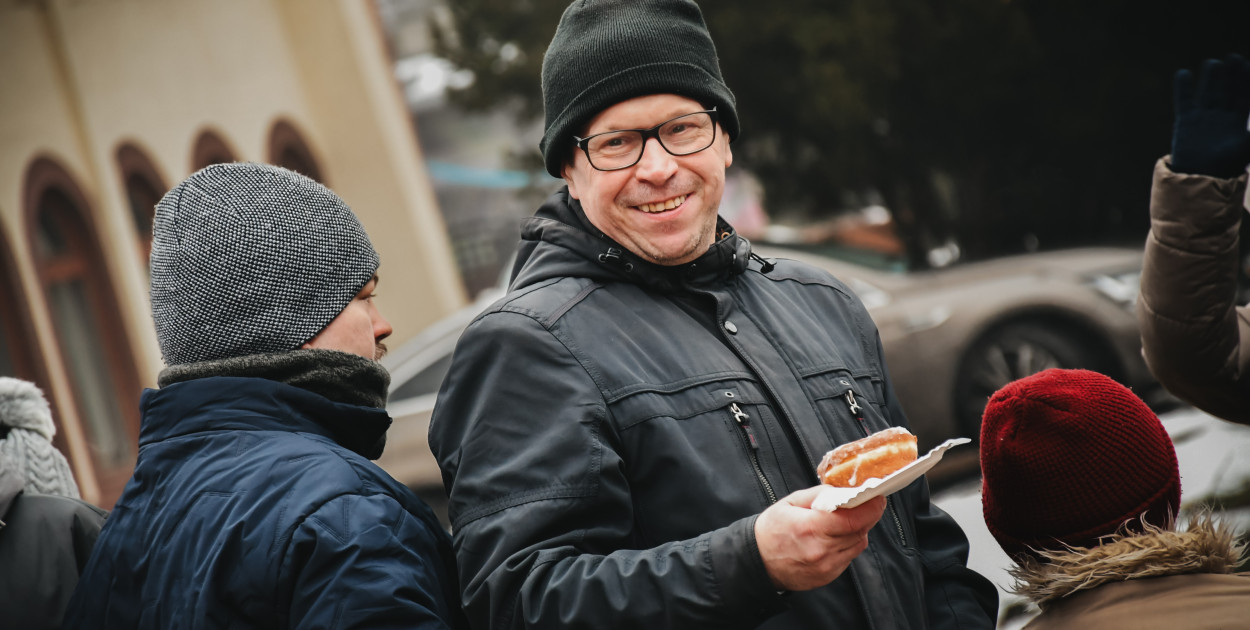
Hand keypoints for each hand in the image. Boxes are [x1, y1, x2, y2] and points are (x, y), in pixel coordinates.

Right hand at [754, 487, 886, 591]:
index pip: (853, 519)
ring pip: (857, 544)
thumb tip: (844, 491)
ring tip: (845, 520)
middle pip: (859, 531)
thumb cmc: (772, 529)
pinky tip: (835, 537)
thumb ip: (820, 494)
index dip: (871, 507)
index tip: (877, 497)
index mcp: (811, 527)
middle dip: (866, 515)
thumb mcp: (791, 501)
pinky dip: (848, 544)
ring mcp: (826, 567)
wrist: (758, 561)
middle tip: (864, 503)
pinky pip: (849, 557)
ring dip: (857, 530)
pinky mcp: (828, 576)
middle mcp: (821, 550)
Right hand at [1171, 54, 1249, 177]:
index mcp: (1238, 122)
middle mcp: (1222, 117)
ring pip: (1208, 92)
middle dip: (1231, 75)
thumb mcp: (1247, 146)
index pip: (1245, 96)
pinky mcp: (1185, 121)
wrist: (1199, 178)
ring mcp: (1203, 118)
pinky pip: (1184, 100)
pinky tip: (1184, 73)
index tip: (1246, 65)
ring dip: (1211, 78)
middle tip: (1233, 58)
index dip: (1246, 81)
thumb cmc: (1226, 165)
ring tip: (1213, 63)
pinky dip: (1183, 87)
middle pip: (1228, 90)